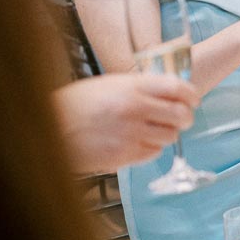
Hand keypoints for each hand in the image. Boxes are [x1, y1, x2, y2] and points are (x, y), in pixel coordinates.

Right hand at [54, 74, 198, 174]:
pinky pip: (153, 152)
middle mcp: (134, 108)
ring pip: (170, 136)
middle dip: (184, 118)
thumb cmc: (76, 104)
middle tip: (179, 119)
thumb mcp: (109, 85)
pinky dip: (150, 148)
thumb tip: (171, 92)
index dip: (190, 95)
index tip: (192, 100)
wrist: (47, 127)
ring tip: (150, 130)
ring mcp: (130, 133)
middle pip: (181, 115)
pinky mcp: (125, 155)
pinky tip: (135, 141)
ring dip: (165, 134)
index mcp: (131, 86)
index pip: (177, 88)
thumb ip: (140, 87)